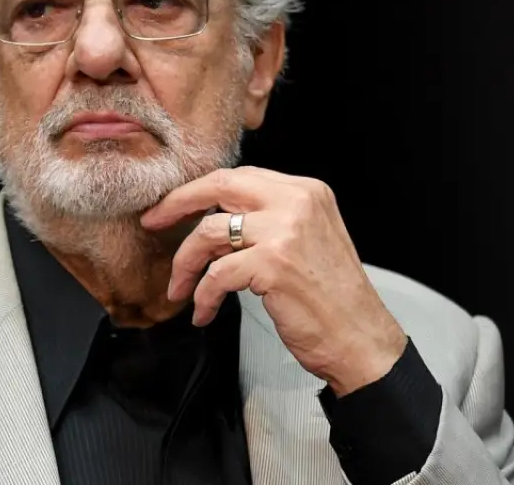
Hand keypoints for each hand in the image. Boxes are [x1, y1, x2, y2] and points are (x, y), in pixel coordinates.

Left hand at [140, 166, 406, 395]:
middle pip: (219, 187)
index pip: (239, 176)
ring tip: (180, 289)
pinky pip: (216, 274)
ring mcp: (285, 231)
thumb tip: (212, 218)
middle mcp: (297, 202)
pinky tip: (204, 312)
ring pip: (209, 233)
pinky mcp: (272, 264)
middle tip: (152, 223)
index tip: (170, 207)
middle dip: (177, 204)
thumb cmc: (332, 297)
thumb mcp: (307, 239)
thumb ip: (269, 219)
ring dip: (184, 264)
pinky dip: (202, 295)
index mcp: (307, 191)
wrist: (361, 337)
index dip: (198, 191)